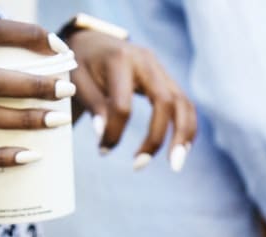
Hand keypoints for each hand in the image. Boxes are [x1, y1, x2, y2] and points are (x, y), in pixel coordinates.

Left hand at [65, 30, 197, 170]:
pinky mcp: (169, 81)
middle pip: (165, 102)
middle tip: (140, 165)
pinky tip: (180, 150)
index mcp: (120, 59)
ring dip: (183, 137)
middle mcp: (147, 62)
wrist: (96, 42)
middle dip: (157, 138)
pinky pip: (186, 106)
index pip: (123, 105)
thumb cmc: (83, 64)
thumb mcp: (77, 80)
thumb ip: (92, 104)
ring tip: (175, 164)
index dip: (114, 132)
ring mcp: (162, 70)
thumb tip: (103, 135)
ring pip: (184, 105)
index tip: (102, 150)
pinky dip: (187, 129)